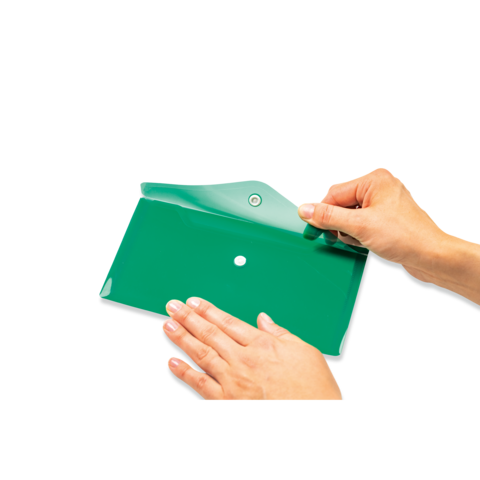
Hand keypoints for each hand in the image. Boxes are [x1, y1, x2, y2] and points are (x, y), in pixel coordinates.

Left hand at [162, 298, 341, 400]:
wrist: (316, 417)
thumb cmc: (314, 390)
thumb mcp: (306, 352)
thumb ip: (281, 333)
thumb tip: (264, 319)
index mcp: (263, 345)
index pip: (228, 322)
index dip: (208, 310)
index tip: (193, 302)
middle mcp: (244, 360)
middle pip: (210, 333)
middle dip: (188, 318)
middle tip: (172, 306)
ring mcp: (233, 381)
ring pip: (201, 354)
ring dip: (181, 337)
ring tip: (167, 325)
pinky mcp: (227, 402)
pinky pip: (200, 385)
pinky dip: (184, 373)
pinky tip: (172, 362)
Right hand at [298, 167, 447, 283]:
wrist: (433, 257)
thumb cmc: (407, 237)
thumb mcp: (360, 226)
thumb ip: (329, 216)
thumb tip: (305, 209)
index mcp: (374, 181)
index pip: (334, 193)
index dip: (321, 212)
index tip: (311, 228)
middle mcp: (379, 188)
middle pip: (341, 204)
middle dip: (338, 223)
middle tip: (340, 236)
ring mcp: (383, 204)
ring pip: (349, 216)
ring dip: (348, 232)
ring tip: (362, 241)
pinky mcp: (385, 220)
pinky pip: (360, 224)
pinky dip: (358, 236)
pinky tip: (367, 244)